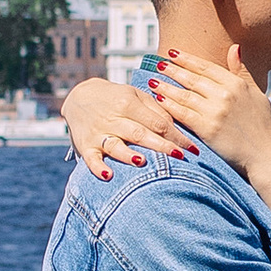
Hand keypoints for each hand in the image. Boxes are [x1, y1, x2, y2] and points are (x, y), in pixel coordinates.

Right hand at [62, 74, 195, 181]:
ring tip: (142, 162)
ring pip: (115, 145)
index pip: (157, 122)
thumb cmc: (116, 98)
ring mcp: (98, 133)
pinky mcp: (85, 145)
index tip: (192, 149)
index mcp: (129, 103)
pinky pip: (91, 158)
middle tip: (180, 157)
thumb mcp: (135, 95)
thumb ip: (156, 109)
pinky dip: (98, 167)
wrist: (78, 96)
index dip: (176, 135)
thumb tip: (176, 127)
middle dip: (160, 146)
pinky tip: (108, 175)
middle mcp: (114, 118)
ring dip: (128, 154)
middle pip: (140, 134)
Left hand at [150, 46, 270, 177]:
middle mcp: (225, 94)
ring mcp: (216, 111)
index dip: (187, 59)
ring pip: (184, 95)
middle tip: (158, 64)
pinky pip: (183, 114)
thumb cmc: (262, 126)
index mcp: (237, 84)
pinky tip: (159, 99)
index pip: (206, 67)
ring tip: (153, 81)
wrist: (265, 155)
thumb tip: (234, 48)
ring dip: (167, 86)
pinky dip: (169, 105)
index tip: (173, 53)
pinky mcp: (207, 129)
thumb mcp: (256, 93)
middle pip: (192, 78)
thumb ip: (241, 71)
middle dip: (173, 70)